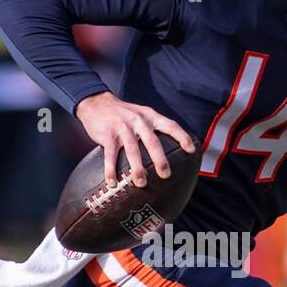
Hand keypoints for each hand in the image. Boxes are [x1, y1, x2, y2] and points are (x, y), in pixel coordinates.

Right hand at [74, 91, 195, 186]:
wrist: (96, 102)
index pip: (170, 125)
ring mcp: (122, 128)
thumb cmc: (122, 113)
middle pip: (152, 141)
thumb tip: (169, 149)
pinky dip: (111, 171)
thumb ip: (153, 127)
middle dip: (160, 159)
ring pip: (133, 150)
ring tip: (141, 183)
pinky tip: (113, 183)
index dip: (182, 137)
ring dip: (137, 169)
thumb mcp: (141, 114)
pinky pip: (110, 156)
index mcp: (150, 116)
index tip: (191, 150)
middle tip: (166, 175)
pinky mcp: (107, 135)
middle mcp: (138, 121)